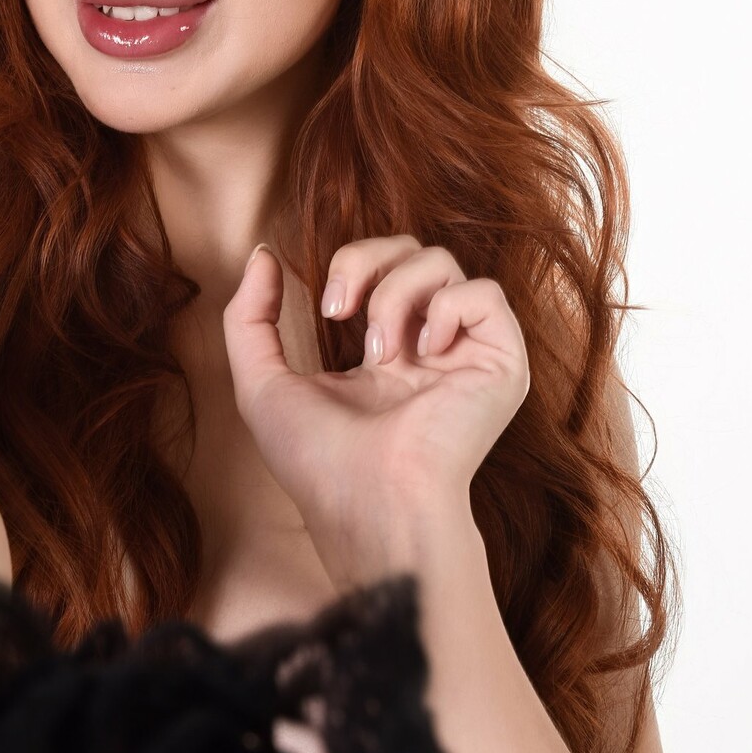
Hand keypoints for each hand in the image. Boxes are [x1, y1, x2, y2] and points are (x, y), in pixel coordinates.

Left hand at [222, 236, 529, 581]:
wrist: (370, 502)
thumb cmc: (318, 462)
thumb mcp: (261, 384)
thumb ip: (249, 318)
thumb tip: (263, 256)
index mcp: (386, 353)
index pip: (381, 268)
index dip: (352, 265)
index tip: (326, 309)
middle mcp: (430, 349)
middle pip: (412, 250)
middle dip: (366, 260)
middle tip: (339, 310)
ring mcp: (467, 355)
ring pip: (445, 263)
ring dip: (396, 293)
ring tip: (382, 351)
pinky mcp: (502, 364)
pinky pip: (486, 294)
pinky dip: (448, 308)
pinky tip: (427, 352)